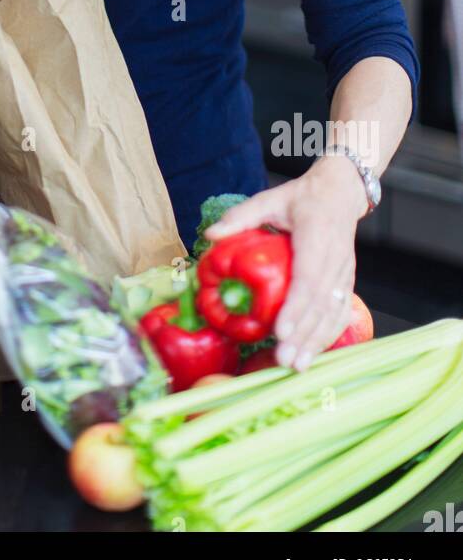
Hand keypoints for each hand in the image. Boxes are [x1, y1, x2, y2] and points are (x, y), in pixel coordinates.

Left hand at [202, 165, 362, 372]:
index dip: (296, 306)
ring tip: (298, 365)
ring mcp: (344, 273)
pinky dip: (329, 335)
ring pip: (333, 312)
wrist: (340, 194)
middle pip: (321, 303)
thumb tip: (211, 236)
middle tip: (284, 360)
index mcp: (316, 236)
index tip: (280, 330)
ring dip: (316, 341)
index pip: (308, 277)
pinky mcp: (347, 282)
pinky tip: (315, 353)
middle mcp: (335, 258)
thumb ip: (241, 216)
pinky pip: (341, 312)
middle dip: (303, 335)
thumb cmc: (302, 198)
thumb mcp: (270, 198)